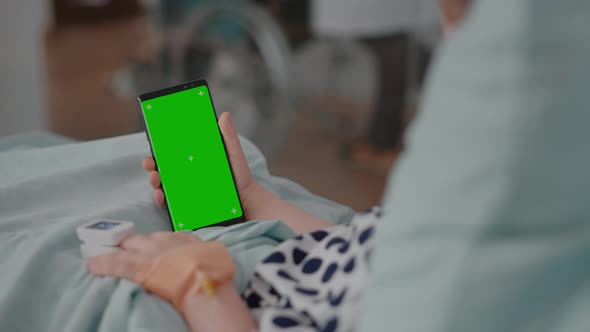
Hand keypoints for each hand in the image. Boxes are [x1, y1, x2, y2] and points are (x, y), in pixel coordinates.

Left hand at [87, 232, 234, 312]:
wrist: (204, 276)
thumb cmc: (213, 268)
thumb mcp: (214, 254)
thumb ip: (205, 252)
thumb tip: (208, 255)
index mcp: (181, 238)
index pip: (163, 237)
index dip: (154, 243)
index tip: (151, 246)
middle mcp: (163, 242)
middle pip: (142, 238)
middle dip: (130, 241)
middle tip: (122, 244)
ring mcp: (149, 253)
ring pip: (125, 247)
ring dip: (113, 249)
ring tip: (100, 250)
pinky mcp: (136, 266)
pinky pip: (114, 263)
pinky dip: (102, 262)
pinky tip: (91, 264)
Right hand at [143, 112, 261, 217]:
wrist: (248, 200)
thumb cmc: (240, 176)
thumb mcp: (233, 154)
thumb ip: (228, 136)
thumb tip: (225, 114)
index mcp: (193, 161)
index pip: (171, 153)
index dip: (159, 147)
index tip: (153, 140)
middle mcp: (185, 176)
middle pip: (162, 168)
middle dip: (151, 164)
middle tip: (150, 162)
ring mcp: (184, 192)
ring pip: (162, 185)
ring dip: (154, 180)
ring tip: (156, 177)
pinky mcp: (186, 208)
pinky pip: (169, 205)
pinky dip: (161, 199)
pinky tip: (162, 194)